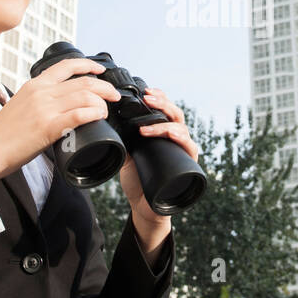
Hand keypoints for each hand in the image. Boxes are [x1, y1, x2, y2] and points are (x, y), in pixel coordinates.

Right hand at [0, 57, 120, 184]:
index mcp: (34, 85)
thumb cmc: (2, 134)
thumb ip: (38, 101)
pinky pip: (79, 114)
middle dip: (104, 87)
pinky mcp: (47, 127)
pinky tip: (100, 117)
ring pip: (85, 96)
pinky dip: (94, 113)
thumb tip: (58, 106)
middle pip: (82, 82)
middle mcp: (41, 92)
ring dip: (102, 102)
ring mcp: (44, 108)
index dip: (88, 65)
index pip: (65, 66)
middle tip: (114, 96)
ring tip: (107, 110)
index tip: (100, 70)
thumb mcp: (20, 105)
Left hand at [119, 86, 199, 218]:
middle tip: (147, 99)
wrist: (143, 205)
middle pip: (175, 113)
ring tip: (144, 128)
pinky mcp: (188, 164)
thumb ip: (121, 140)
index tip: (146, 91)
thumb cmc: (138, 179)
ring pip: (181, 127)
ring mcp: (183, 150)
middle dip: (162, 103)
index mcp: (163, 133)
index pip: (165, 109)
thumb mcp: (125, 155)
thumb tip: (108, 125)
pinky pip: (189, 146)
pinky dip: (179, 138)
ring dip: (163, 124)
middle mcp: (176, 139)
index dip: (159, 97)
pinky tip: (169, 134)